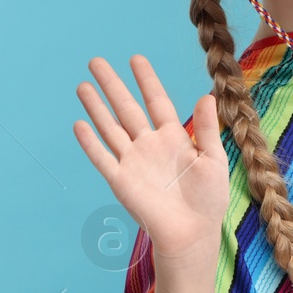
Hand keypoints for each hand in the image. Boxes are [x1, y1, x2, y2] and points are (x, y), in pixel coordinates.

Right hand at [72, 54, 229, 268]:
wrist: (192, 234)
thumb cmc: (208, 200)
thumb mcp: (213, 160)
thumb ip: (207, 129)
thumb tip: (206, 95)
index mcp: (174, 138)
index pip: (156, 101)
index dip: (146, 80)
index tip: (135, 59)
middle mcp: (149, 145)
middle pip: (126, 108)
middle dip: (112, 85)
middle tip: (96, 61)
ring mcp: (133, 162)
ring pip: (110, 127)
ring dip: (96, 107)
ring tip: (82, 85)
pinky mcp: (121, 181)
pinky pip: (102, 157)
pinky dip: (90, 142)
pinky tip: (79, 124)